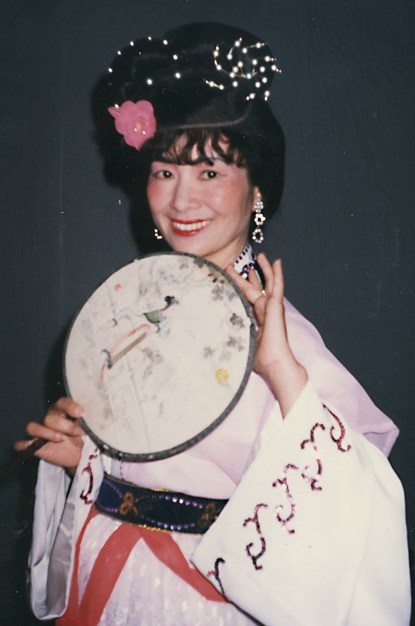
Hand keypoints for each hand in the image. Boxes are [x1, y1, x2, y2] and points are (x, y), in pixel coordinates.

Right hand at [14, 397, 84, 470]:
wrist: (78, 454)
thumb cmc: (82, 436)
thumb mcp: (88, 427)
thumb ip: (90, 421)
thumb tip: (99, 418)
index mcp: (62, 410)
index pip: (62, 402)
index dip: (70, 406)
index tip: (81, 413)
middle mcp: (49, 418)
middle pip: (50, 417)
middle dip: (65, 425)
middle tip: (79, 432)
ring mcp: (40, 432)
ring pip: (33, 427)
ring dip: (47, 433)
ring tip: (61, 439)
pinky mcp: (33, 446)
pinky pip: (22, 444)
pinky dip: (23, 444)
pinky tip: (31, 445)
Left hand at [227, 253, 307, 415]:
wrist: (275, 364)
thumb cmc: (261, 361)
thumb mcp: (243, 344)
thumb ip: (235, 337)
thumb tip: (216, 340)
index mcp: (259, 320)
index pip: (249, 299)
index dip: (241, 287)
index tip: (233, 277)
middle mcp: (266, 312)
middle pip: (256, 288)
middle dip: (247, 276)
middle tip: (238, 264)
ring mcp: (273, 308)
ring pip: (269, 283)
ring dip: (264, 269)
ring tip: (262, 255)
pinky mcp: (277, 307)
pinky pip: (277, 286)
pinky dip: (277, 273)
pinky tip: (277, 262)